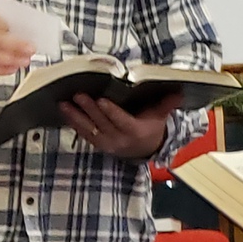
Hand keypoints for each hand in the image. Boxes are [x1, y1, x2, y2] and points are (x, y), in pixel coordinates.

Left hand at [59, 90, 182, 158]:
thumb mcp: (160, 116)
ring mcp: (106, 143)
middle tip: (78, 95)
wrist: (145, 150)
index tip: (101, 100)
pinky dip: (74, 123)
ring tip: (64, 104)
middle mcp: (119, 140)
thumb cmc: (151, 127)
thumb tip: (179, 91)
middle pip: (102, 123)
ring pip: (89, 130)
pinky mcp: (97, 144)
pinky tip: (65, 112)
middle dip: (89, 109)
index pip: (121, 121)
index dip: (111, 112)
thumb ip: (167, 104)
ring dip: (76, 117)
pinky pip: (84, 134)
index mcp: (135, 132)